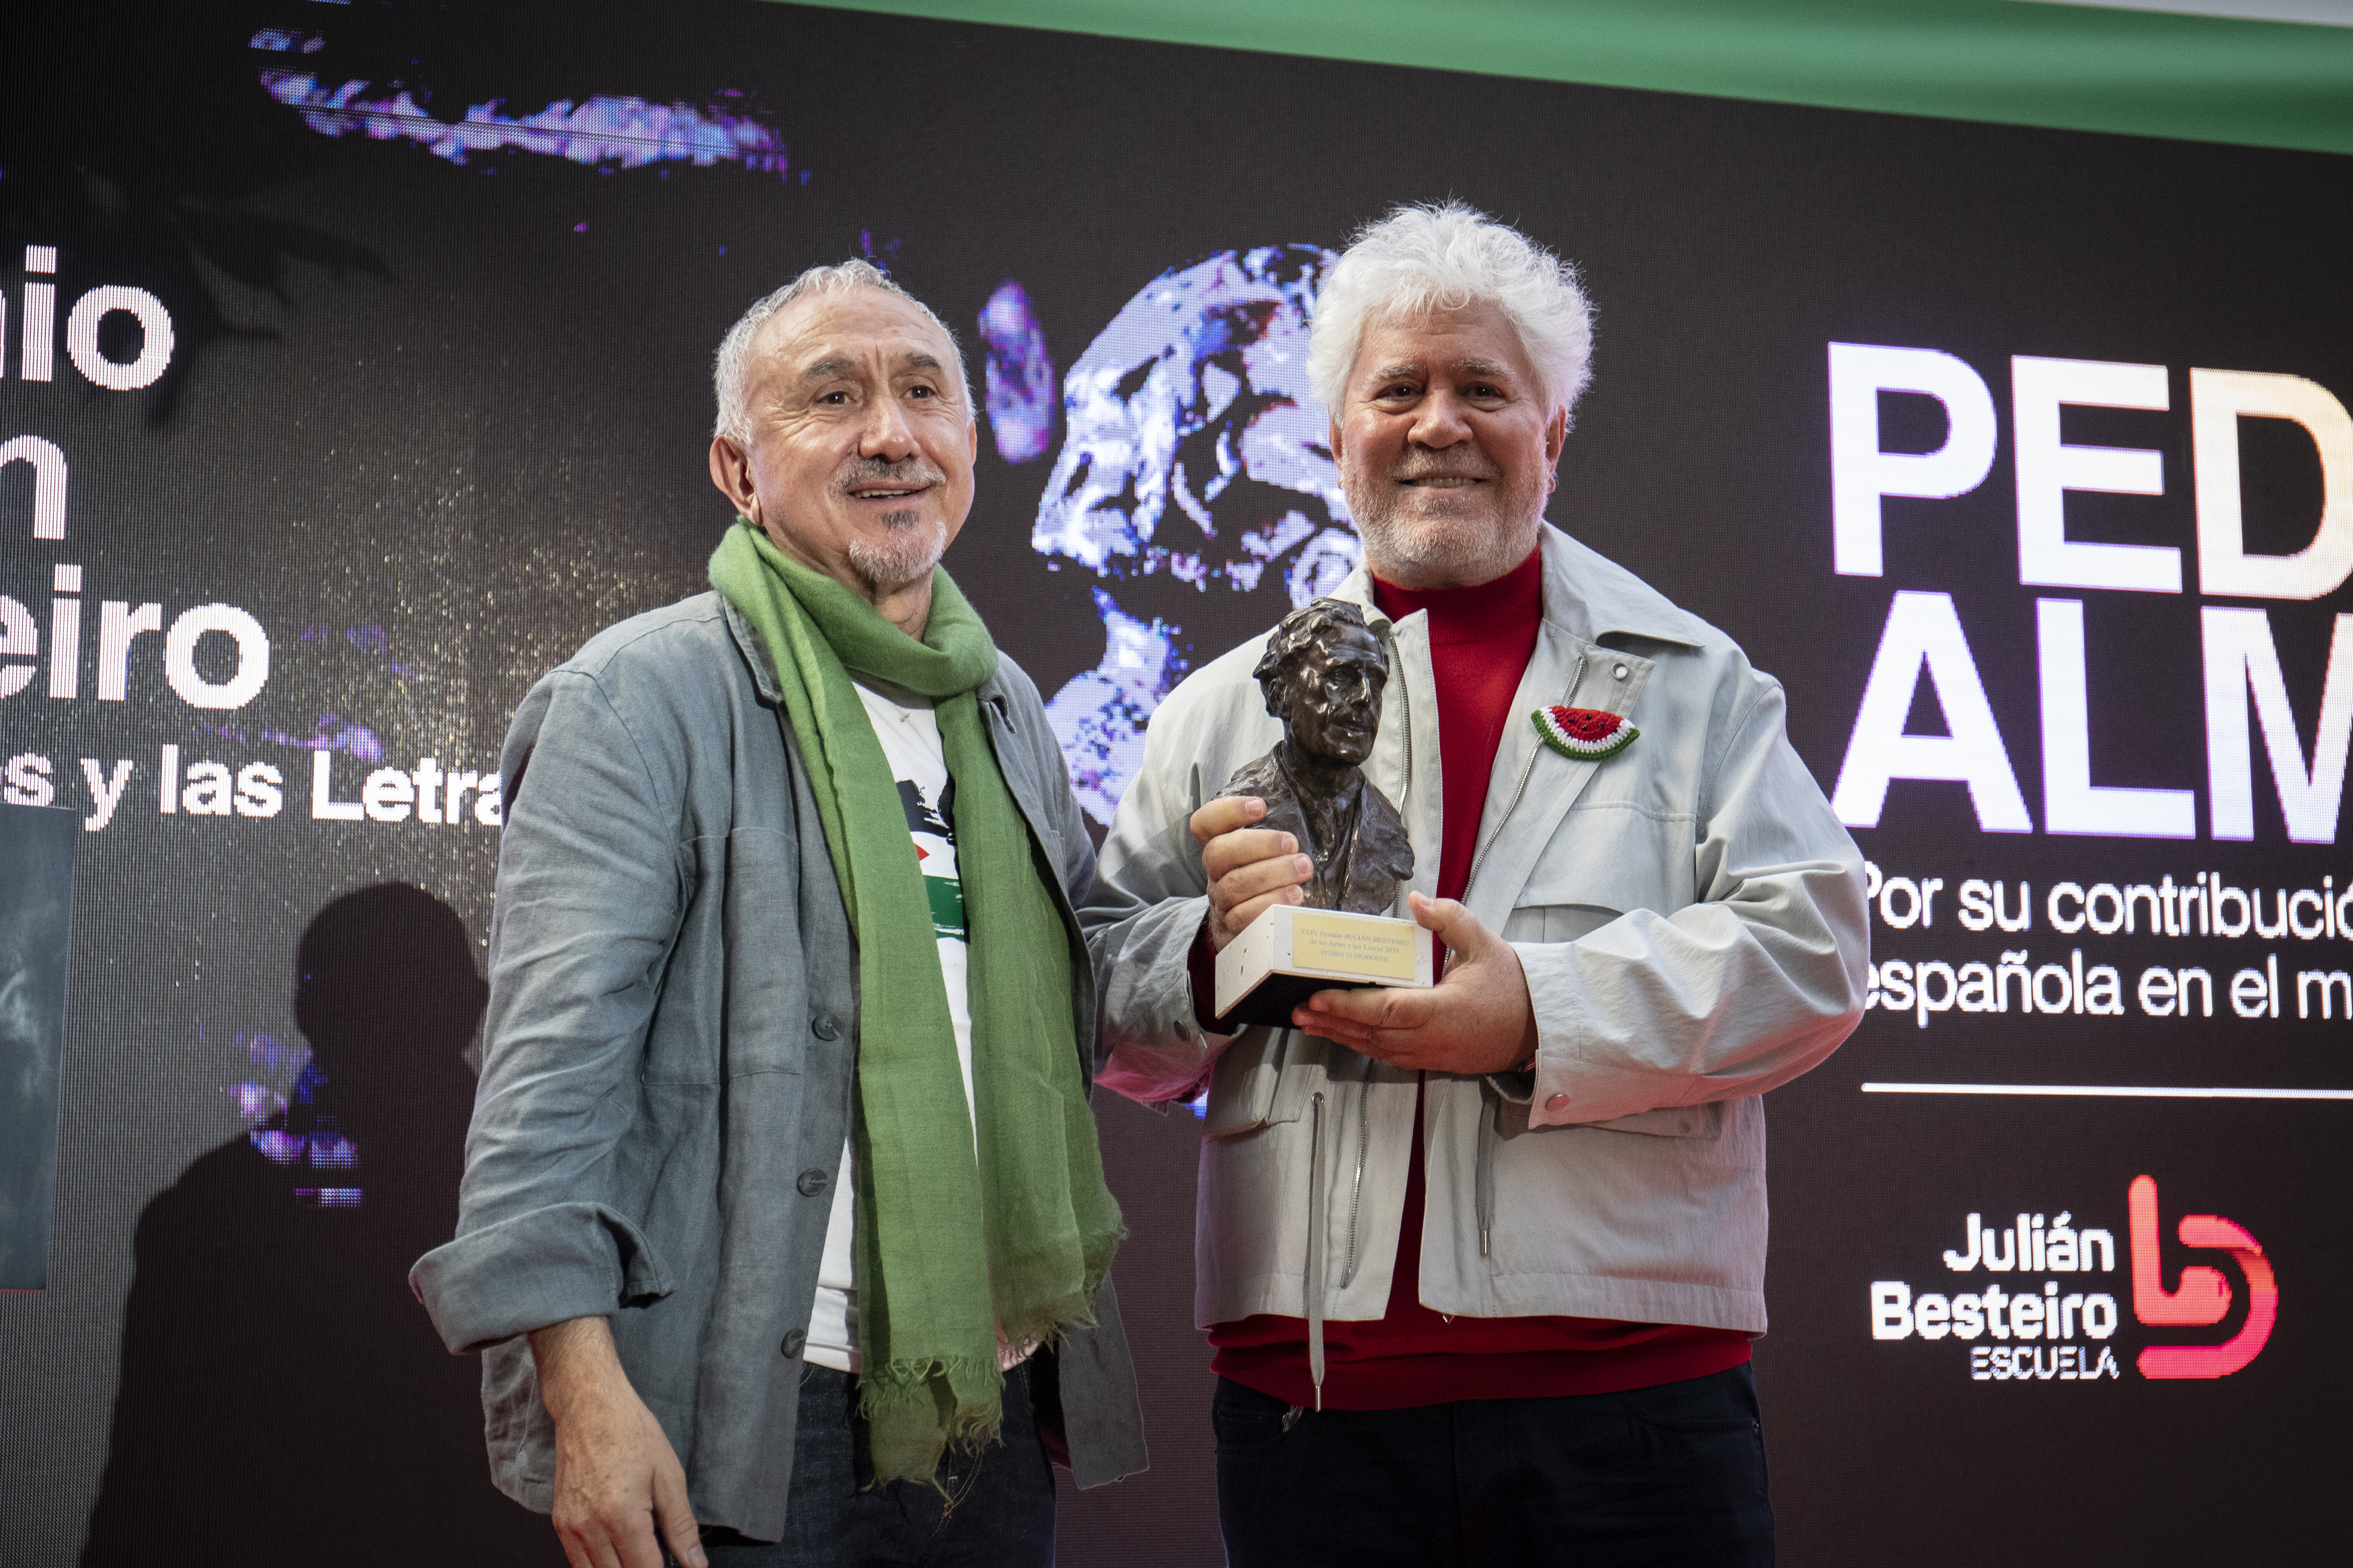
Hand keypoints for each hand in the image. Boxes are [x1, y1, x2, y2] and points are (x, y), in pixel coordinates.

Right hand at [530, 1318, 705, 1567]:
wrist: (588, 1406)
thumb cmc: (631, 1433)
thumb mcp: (669, 1477)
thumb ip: (682, 1528)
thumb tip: (696, 1565)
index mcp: (622, 1517)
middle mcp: (590, 1529)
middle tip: (659, 1558)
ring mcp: (570, 1529)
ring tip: (641, 1554)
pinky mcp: (560, 1524)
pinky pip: (579, 1563)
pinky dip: (601, 1565)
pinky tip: (619, 1553)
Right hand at [1191, 795, 1312, 951]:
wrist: (1251, 939)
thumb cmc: (1267, 890)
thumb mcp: (1267, 861)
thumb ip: (1276, 842)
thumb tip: (1312, 815)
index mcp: (1222, 852)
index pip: (1205, 825)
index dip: (1226, 812)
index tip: (1260, 807)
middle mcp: (1216, 875)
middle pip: (1218, 853)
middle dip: (1258, 844)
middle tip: (1291, 843)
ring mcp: (1221, 903)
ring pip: (1234, 885)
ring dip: (1272, 874)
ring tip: (1303, 868)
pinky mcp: (1232, 930)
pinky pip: (1244, 916)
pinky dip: (1270, 903)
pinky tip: (1295, 896)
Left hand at [1293, 893, 1538, 1074]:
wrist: (1540, 1026)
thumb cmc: (1512, 984)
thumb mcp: (1484, 943)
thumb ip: (1449, 918)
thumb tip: (1416, 899)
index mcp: (1442, 1010)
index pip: (1385, 1010)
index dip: (1348, 1006)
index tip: (1318, 997)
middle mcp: (1431, 1038)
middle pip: (1371, 1034)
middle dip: (1332, 1022)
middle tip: (1298, 1009)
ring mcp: (1431, 1054)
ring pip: (1376, 1048)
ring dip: (1341, 1036)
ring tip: (1309, 1022)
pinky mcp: (1432, 1061)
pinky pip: (1389, 1055)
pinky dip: (1362, 1044)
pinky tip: (1344, 1034)